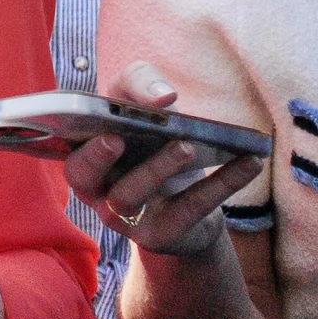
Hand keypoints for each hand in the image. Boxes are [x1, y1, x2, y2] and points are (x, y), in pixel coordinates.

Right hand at [58, 64, 264, 258]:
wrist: (183, 198)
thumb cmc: (150, 139)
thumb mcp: (138, 102)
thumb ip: (140, 83)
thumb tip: (163, 97)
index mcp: (83, 156)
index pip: (69, 153)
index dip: (82, 147)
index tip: (106, 131)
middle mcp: (95, 190)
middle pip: (85, 178)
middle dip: (99, 159)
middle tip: (118, 138)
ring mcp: (124, 218)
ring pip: (131, 197)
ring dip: (158, 168)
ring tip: (187, 145)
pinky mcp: (161, 234)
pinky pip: (189, 209)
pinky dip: (221, 183)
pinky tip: (248, 162)